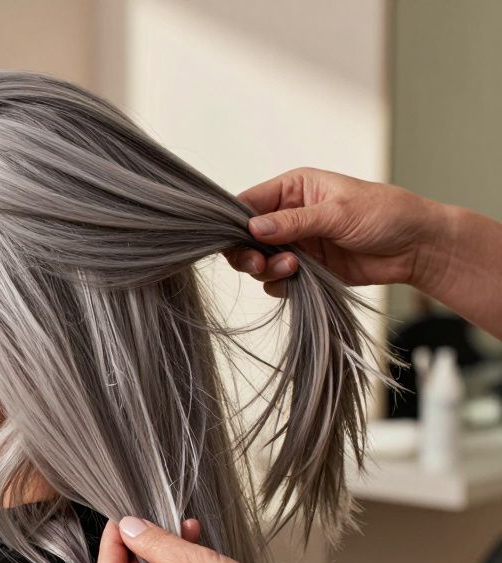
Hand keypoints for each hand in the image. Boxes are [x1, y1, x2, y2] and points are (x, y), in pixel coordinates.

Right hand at [226, 167, 448, 296]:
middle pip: (246, 236)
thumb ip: (294, 221)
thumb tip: (253, 227)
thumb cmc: (386, 215)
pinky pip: (277, 280)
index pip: (248, 202)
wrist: (417, 248)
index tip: (237, 239)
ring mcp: (296, 243)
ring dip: (268, 268)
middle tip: (259, 262)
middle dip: (248, 251)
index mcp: (294, 189)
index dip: (235, 221)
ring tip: (293, 267)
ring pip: (259, 260)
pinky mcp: (306, 268)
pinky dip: (281, 283)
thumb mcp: (338, 212)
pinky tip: (300, 278)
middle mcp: (289, 215)